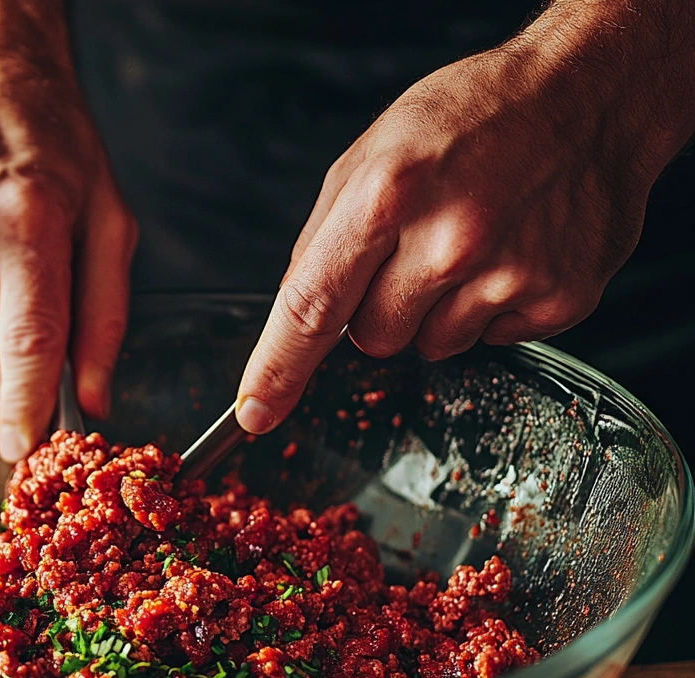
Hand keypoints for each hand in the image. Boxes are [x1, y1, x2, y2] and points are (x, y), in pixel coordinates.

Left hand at [236, 1, 694, 434]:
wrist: (592, 92)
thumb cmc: (477, 114)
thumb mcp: (375, 153)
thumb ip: (326, 238)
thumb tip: (296, 309)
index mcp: (387, 195)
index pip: (311, 308)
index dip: (278, 369)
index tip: (256, 413)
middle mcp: (449, 240)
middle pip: (373, 339)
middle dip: (383, 307)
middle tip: (422, 248)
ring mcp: (508, 274)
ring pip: (432, 348)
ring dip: (441, 311)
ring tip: (476, 243)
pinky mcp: (557, 299)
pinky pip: (492, 342)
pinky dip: (495, 310)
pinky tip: (515, 253)